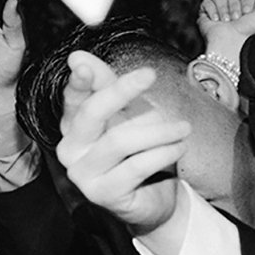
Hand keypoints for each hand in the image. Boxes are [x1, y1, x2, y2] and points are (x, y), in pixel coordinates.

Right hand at [55, 52, 187, 233]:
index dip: (78, 81)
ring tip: (184, 128)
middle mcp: (70, 148)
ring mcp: (83, 173)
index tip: (85, 64)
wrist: (156, 198)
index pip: (73, 97)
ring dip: (159, 130)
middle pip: (91, 114)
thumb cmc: (141, 152)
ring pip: (119, 141)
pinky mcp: (102, 194)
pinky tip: (179, 148)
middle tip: (149, 74)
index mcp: (73, 125)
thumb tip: (78, 56)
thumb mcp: (129, 114)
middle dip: (119, 91)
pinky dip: (163, 153)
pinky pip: (136, 166)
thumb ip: (108, 86)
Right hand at [195, 0, 254, 64]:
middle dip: (235, 5)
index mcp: (248, 3)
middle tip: (237, 19)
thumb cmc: (250, 31)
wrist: (230, 43)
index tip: (248, 13)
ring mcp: (219, 7)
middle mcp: (234, 4)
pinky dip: (212, 11)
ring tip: (227, 21)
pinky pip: (207, 1)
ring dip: (224, 9)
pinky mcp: (206, 11)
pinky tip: (216, 20)